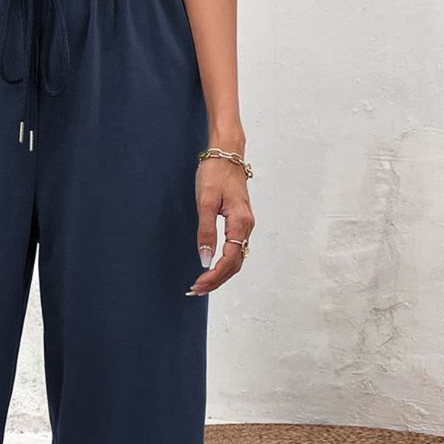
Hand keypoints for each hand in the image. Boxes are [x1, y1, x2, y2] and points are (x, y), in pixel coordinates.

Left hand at [187, 158, 254, 294]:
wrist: (227, 154)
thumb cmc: (215, 174)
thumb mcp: (206, 202)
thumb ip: (206, 231)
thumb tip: (204, 259)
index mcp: (240, 223)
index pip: (229, 259)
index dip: (214, 276)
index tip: (198, 285)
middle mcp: (247, 227)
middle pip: (235, 264)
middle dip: (217, 280)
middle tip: (196, 290)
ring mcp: (245, 224)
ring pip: (236, 258)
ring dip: (221, 273)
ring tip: (202, 284)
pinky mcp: (240, 221)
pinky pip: (236, 249)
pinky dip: (224, 262)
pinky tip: (212, 267)